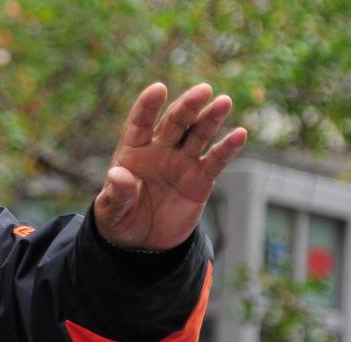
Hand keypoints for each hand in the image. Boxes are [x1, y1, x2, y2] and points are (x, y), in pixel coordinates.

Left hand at [94, 83, 246, 249]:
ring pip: (198, 135)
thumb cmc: (120, 220)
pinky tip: (240, 134)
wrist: (143, 243)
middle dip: (188, 106)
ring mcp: (182, 162)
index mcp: (133, 152)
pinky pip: (216, 160)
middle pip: (174, 123)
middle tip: (203, 90)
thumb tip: (117, 175)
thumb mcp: (111, 211)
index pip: (140, 123)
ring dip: (210, 118)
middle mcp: (159, 151)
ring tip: (223, 102)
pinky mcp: (201, 179)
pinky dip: (228, 148)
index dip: (148, 106)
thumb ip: (116, 194)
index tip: (158, 89)